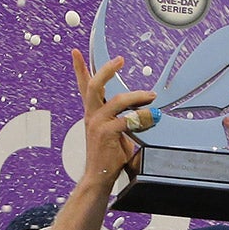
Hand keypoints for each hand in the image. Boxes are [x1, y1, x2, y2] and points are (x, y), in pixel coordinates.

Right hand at [71, 49, 155, 191]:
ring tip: (151, 96)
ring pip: (117, 100)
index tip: (75, 52)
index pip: (84, 87)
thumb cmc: (109, 156)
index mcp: (92, 113)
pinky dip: (142, 117)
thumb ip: (126, 119)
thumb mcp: (116, 132)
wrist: (98, 177)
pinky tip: (152, 117)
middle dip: (107, 69)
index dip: (79, 69)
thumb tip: (148, 111)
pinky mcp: (106, 133)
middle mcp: (92, 115)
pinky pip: (127, 119)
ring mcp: (97, 124)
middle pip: (95, 85)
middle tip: (120, 59)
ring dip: (137, 96)